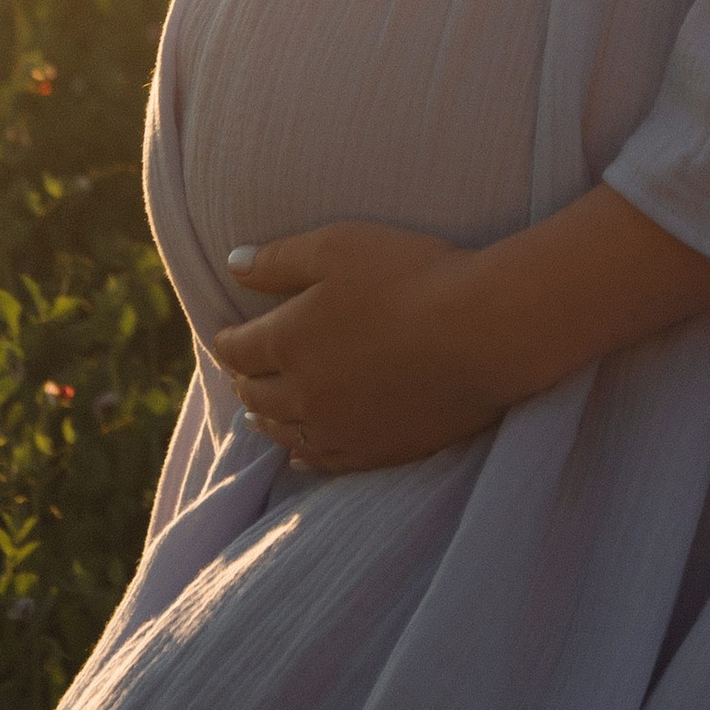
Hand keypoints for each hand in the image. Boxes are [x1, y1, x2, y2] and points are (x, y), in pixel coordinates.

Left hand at [209, 220, 494, 473]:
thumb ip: (278, 259)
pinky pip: (326, 462)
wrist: (481, 331)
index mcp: (286, 341)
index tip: (227, 336)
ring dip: (267, 422)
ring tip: (256, 420)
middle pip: (256, 395)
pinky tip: (301, 457)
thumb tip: (231, 265)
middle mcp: (302, 393)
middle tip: (243, 375)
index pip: (238, 348)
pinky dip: (305, 458)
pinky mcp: (378, 450)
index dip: (228, 340)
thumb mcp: (337, 246)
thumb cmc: (410, 275)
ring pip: (285, 433)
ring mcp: (340, 428)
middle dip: (245, 382)